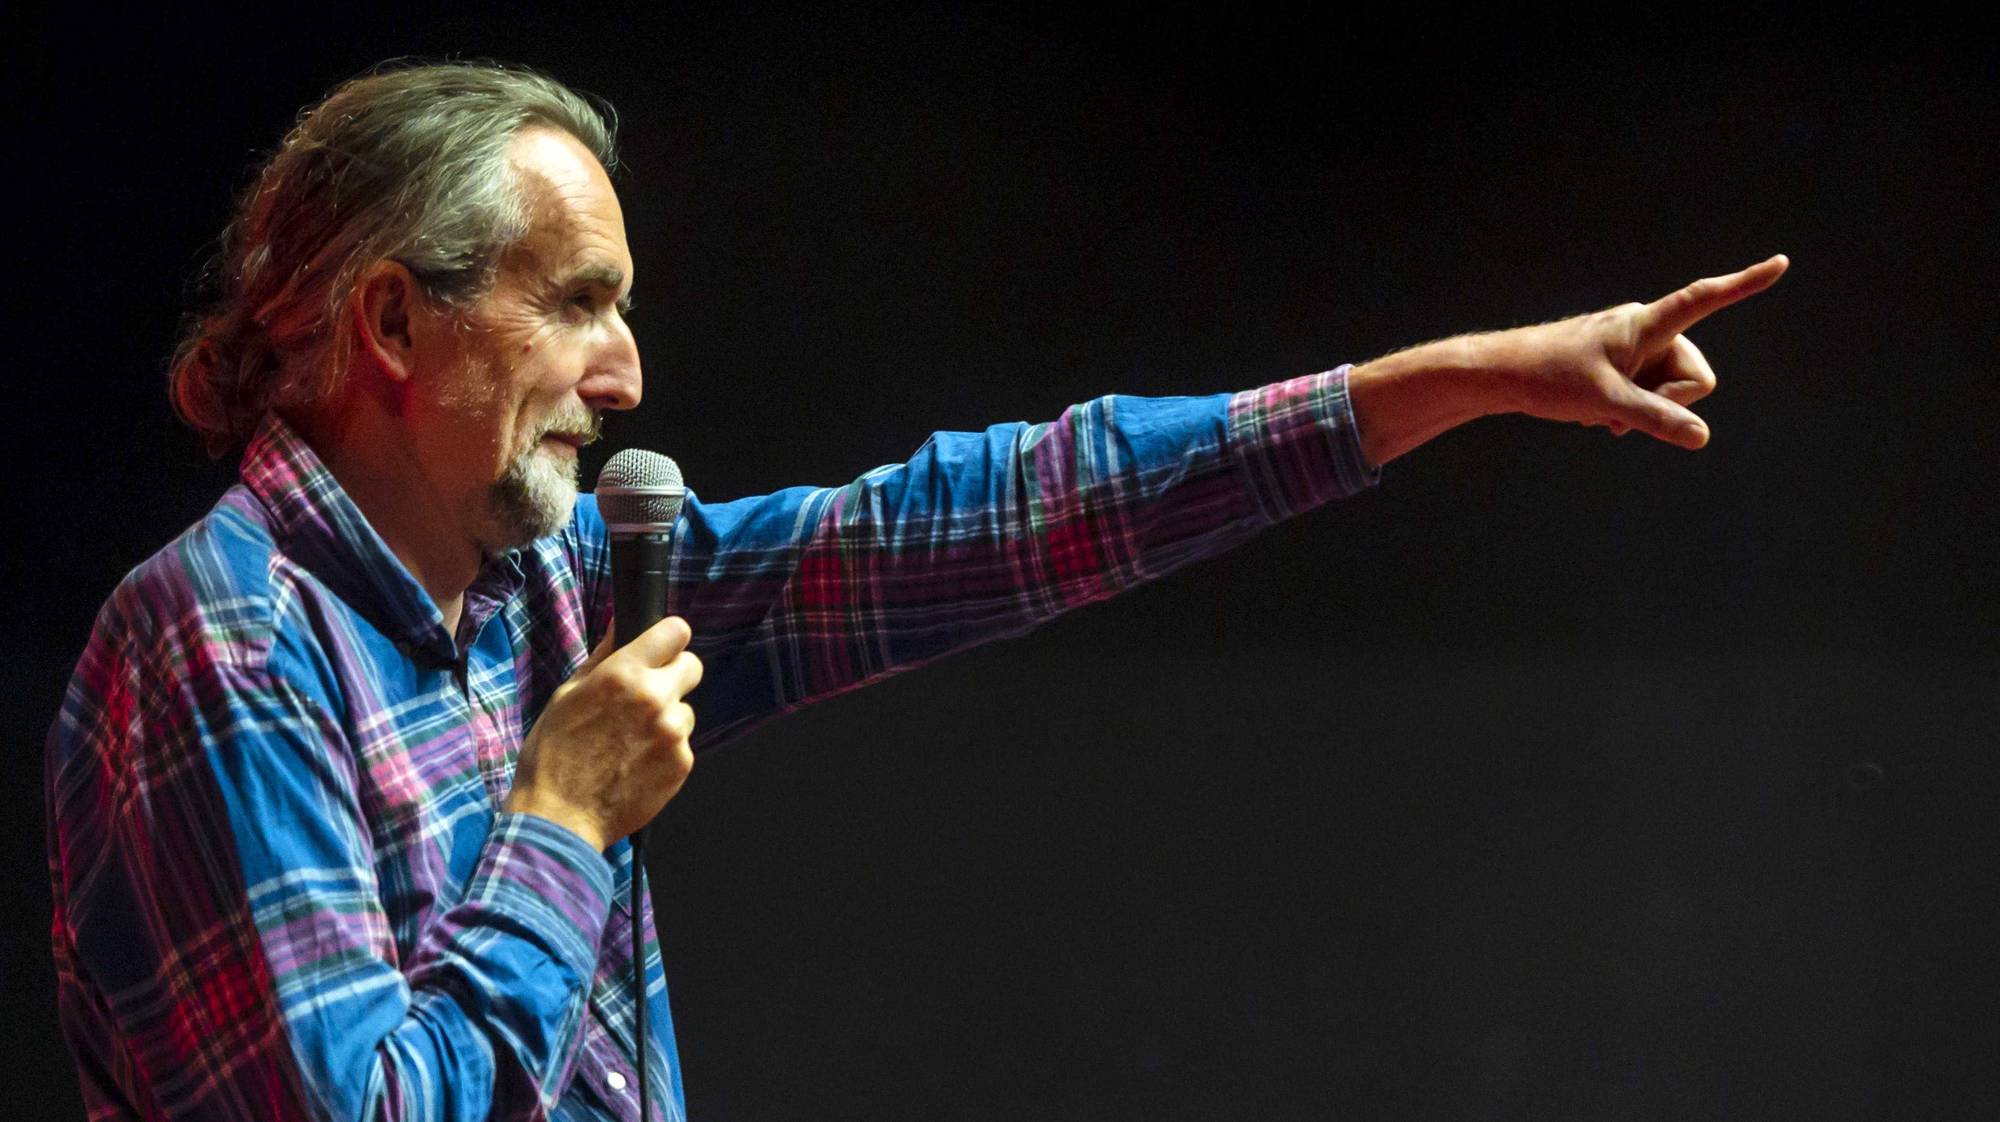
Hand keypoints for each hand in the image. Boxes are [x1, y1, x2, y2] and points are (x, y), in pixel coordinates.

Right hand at [503, 615, 703, 850]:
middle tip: (647, 696)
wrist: (560, 816)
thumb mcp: (567, 695)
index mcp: (623, 674)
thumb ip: (602, 657)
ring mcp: (672, 733)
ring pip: (685, 709)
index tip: (662, 649)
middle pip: (692, 666)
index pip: (676, 632)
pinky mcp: (682, 763)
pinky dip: (666, 750)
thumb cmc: (554, 754)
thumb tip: (619, 624)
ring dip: (667, 719)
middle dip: (673, 675)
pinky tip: (636, 763)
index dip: (669, 639)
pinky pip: (683, 743)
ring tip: (631, 741)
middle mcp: (654, 698)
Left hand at [1347, 255, 1788, 463]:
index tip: (1781, 263)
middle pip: (1695, 377)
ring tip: (1604, 411)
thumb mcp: (1607, 403)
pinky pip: (1652, 394)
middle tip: (1619, 412)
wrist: (1505, 376)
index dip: (1744, 284)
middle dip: (1668, 402)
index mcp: (1645, 325)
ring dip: (1646, 409)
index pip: (1702, 299)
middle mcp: (1648, 330)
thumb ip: (1656, 419)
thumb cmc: (1551, 378)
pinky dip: (1634, 409)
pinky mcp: (1626, 363)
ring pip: (1674, 392)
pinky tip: (1600, 413)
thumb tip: (1701, 437)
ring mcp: (1638, 347)